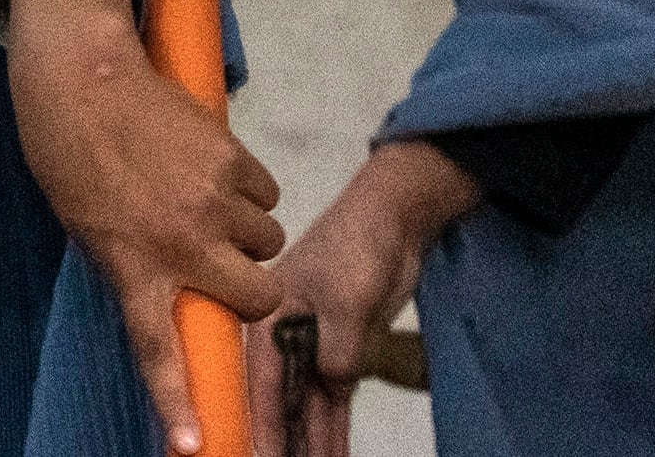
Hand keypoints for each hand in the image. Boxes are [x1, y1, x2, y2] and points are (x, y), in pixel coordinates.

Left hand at [0, 0, 284, 453]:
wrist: (80, 71)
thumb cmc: (69, 150)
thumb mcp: (89, 227)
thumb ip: (135, 266)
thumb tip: (174, 294)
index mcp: (132, 266)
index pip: (159, 350)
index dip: (178, 403)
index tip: (193, 444)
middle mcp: (180, 243)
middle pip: (256, 298)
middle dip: (253, 288)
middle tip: (228, 265)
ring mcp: (212, 201)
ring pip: (267, 240)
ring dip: (248, 230)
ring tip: (205, 198)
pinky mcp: (232, 160)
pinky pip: (265, 193)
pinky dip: (247, 188)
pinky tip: (208, 164)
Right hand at [251, 144, 475, 456]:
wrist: (394, 220)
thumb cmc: (356, 247)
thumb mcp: (344, 302)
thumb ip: (336, 351)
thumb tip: (332, 385)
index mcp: (268, 321)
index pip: (260, 387)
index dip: (262, 428)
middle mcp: (283, 340)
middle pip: (280, 403)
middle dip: (284, 441)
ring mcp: (313, 348)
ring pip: (307, 408)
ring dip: (311, 442)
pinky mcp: (342, 353)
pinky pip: (333, 401)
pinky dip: (334, 428)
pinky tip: (333, 453)